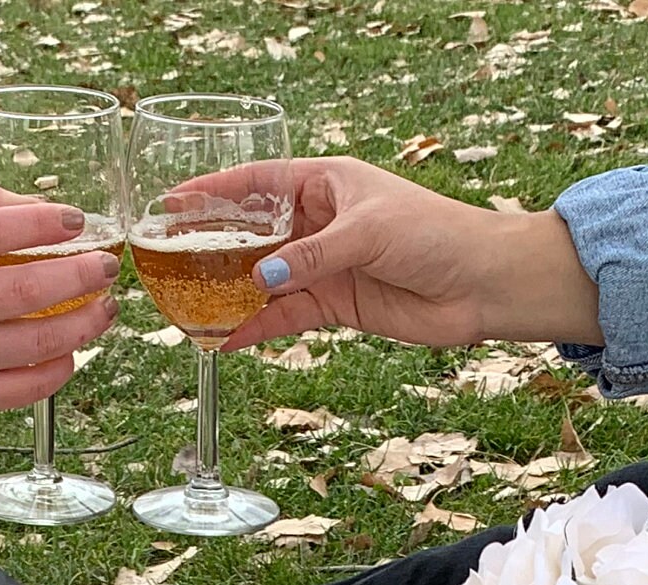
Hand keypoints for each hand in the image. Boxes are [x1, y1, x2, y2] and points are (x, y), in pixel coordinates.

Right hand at [0, 192, 120, 427]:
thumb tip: (43, 208)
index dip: (41, 223)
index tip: (76, 220)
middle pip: (24, 289)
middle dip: (79, 275)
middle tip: (106, 267)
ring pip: (37, 340)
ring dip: (85, 323)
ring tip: (106, 308)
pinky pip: (30, 385)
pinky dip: (62, 367)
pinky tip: (73, 350)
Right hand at [198, 160, 603, 352]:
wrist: (480, 284)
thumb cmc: (435, 234)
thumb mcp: (368, 232)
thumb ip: (312, 257)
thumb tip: (261, 280)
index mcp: (326, 183)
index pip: (258, 182)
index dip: (214, 191)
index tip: (173, 200)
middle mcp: (319, 222)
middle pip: (252, 233)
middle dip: (213, 247)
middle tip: (167, 260)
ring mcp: (324, 265)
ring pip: (264, 279)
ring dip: (230, 294)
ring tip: (188, 306)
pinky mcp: (335, 304)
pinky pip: (286, 316)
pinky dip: (259, 329)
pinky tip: (229, 340)